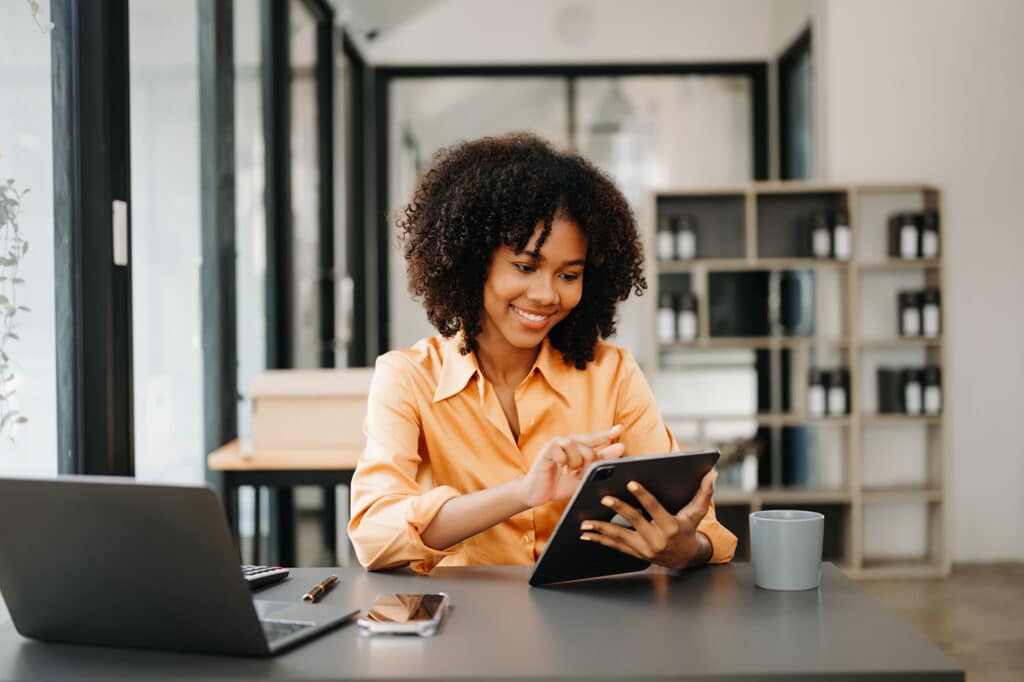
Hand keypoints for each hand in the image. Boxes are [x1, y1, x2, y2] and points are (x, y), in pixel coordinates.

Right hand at [515, 425, 624, 507]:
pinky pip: (562, 452)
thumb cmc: (558, 483)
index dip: (606, 434)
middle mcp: (566, 442)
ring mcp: (556, 444)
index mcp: (576, 446)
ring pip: (576, 447)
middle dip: (588, 465)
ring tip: (570, 473)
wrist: (536, 493)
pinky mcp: (547, 450)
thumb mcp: (582, 475)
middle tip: (580, 475)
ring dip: (576, 464)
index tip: (620, 429)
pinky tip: (560, 469)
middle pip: (589, 447)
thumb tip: (620, 449)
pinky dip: (564, 463)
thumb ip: (600, 462)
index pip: (594, 439)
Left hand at [579, 469, 718, 569]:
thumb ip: (703, 493)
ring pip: (620, 537)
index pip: (655, 508)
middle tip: (603, 498)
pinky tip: (586, 535)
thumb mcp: (697, 513)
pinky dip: (600, 540)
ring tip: (584, 523)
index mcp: (671, 526)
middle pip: (635, 521)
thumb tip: (712, 474)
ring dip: (601, 529)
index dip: (643, 495)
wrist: (687, 559)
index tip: (630, 483)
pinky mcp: (636, 554)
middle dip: (618, 509)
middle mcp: (657, 539)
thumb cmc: (689, 530)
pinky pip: (615, 547)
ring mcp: (645, 549)